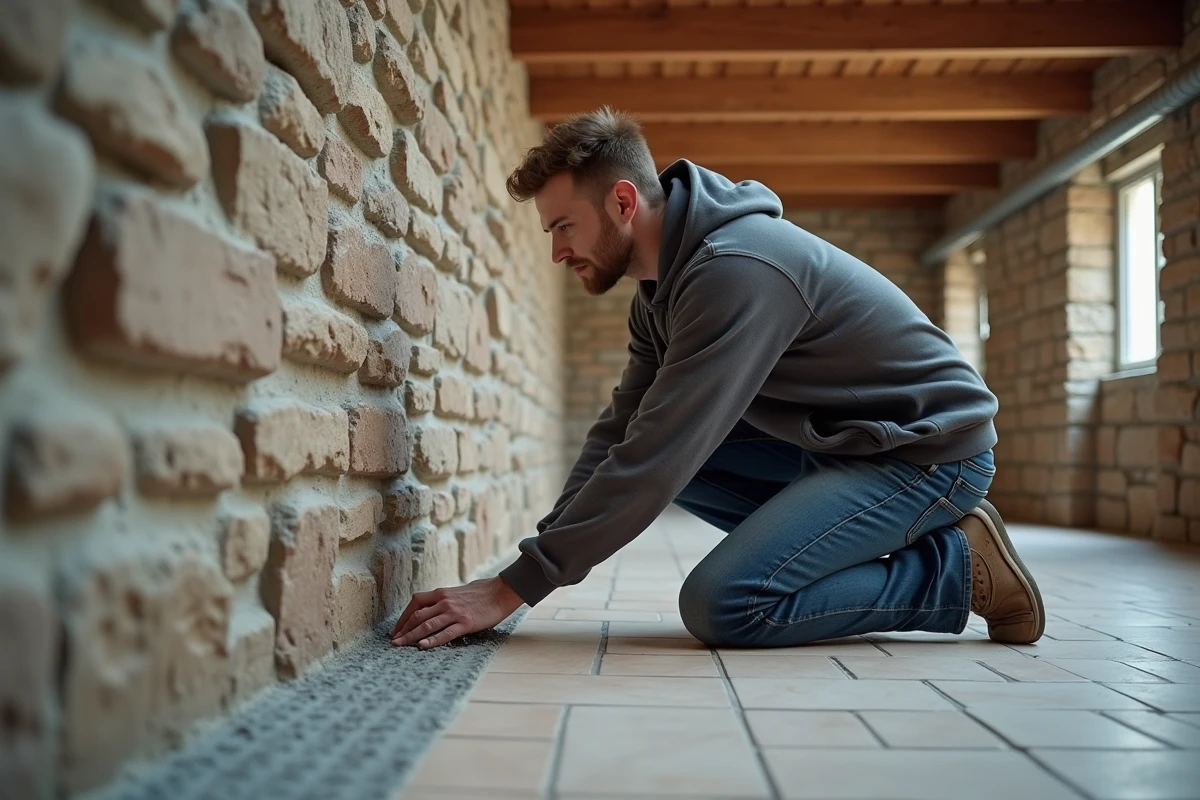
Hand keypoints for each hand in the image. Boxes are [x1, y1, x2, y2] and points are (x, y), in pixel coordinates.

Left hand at [390, 576, 524, 648]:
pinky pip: (445, 633)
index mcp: (442, 593)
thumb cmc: (483, 592)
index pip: (415, 602)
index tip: (397, 629)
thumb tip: (434, 609)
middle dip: (403, 630)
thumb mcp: (458, 592)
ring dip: (410, 636)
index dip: (403, 617)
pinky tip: (422, 647)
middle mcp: (444, 601)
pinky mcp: (465, 623)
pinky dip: (432, 640)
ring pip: (426, 625)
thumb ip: (444, 600)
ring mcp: (454, 612)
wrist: (502, 592)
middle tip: (393, 641)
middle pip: (416, 616)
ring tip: (400, 646)